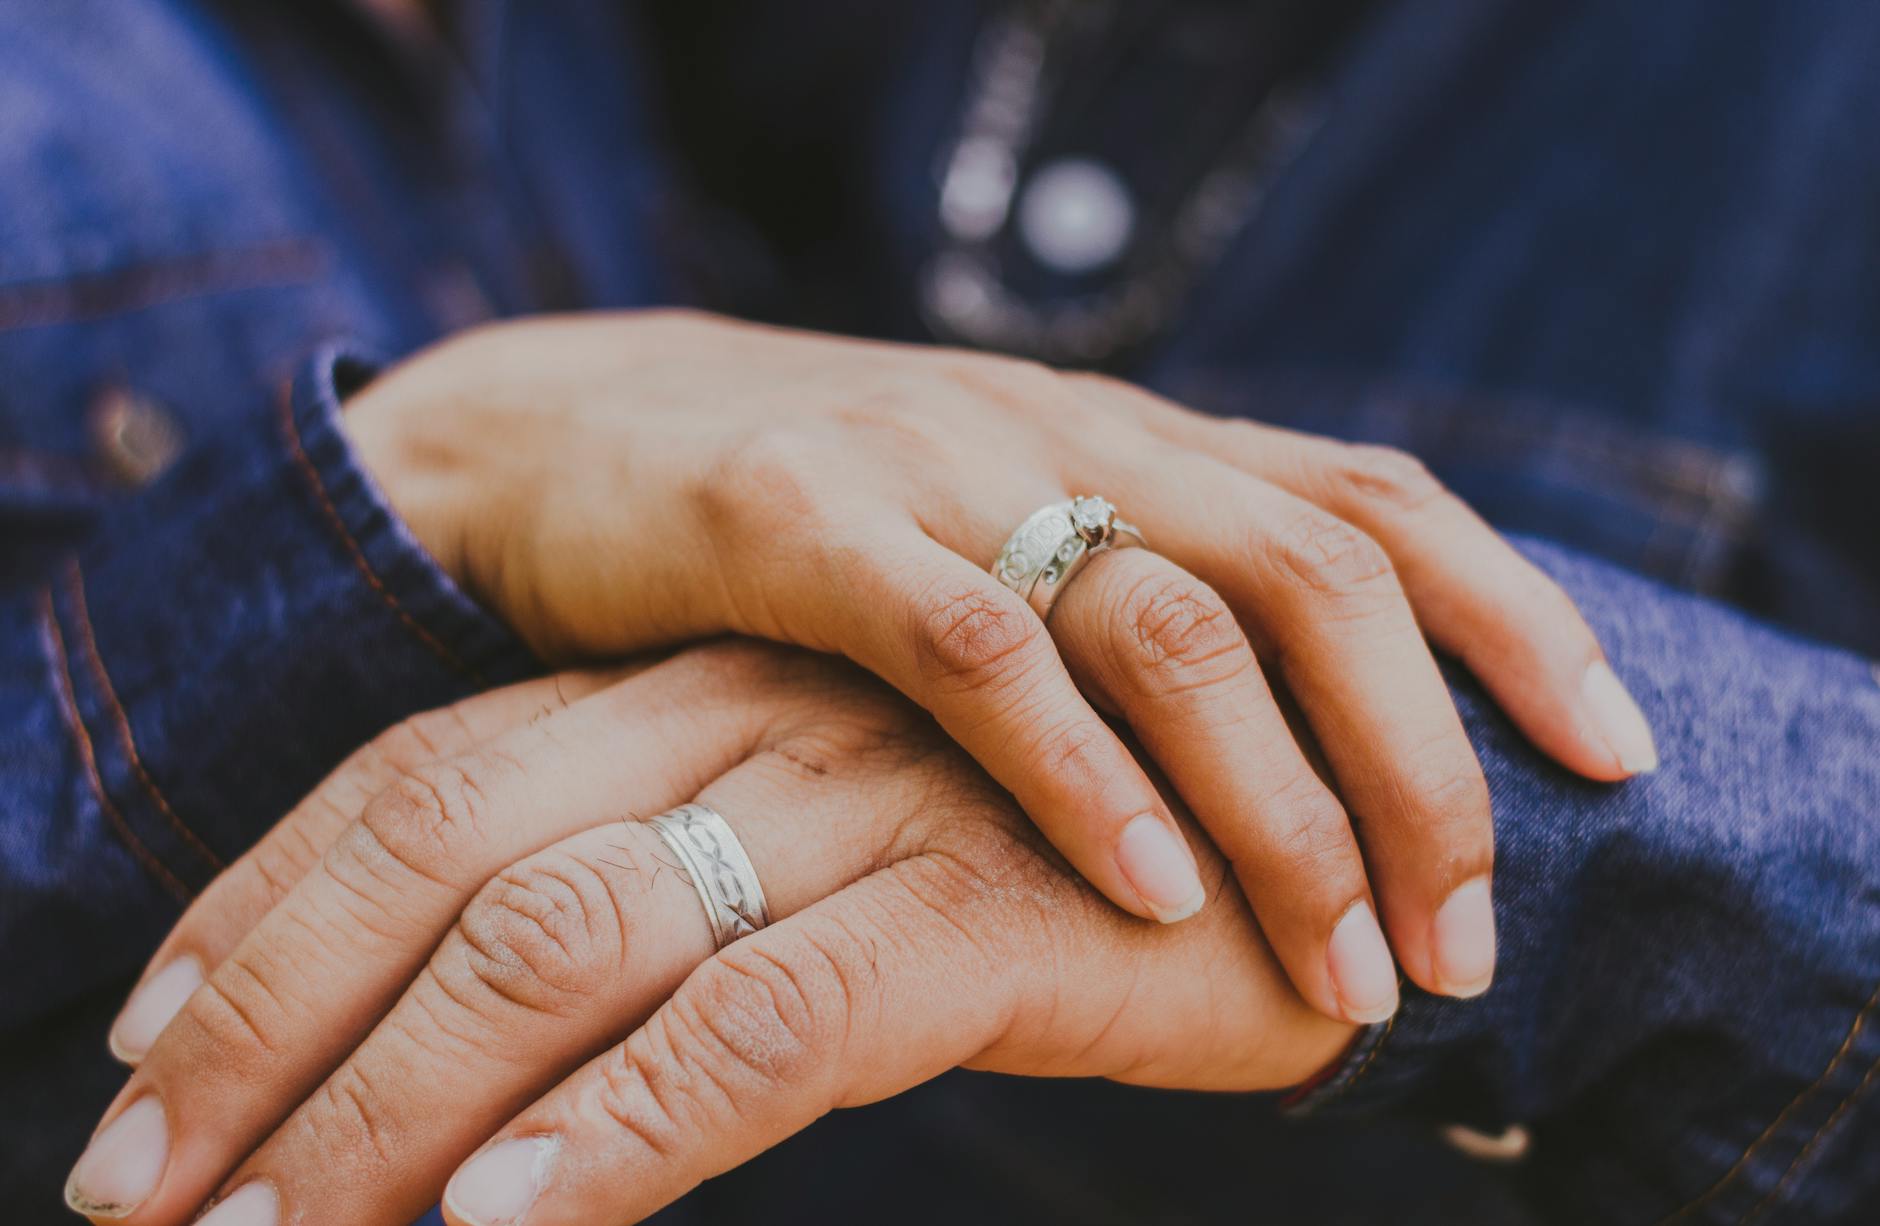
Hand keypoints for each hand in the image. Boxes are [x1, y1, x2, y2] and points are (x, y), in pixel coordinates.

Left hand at [68, 643, 1352, 1225]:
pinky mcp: (974, 905)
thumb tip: (487, 1043)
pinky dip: (616, 1128)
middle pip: (449, 849)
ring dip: (391, 1107)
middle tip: (141, 1202)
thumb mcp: (828, 852)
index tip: (140, 1062)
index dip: (259, 913)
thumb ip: (674, 895)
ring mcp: (864, 800)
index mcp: (700, 690)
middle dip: (267, 1029)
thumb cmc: (1047, 872)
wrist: (1312, 851)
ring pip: (570, 937)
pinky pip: (758, 1017)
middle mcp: (752, 717)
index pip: (421, 774)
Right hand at [345, 310, 1656, 1013]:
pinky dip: (1077, 770)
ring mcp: (933, 462)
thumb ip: (1129, 607)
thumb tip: (1293, 751)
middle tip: (1470, 940)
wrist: (562, 440)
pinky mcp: (794, 515)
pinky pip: (971, 646)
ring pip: (1166, 615)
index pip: (1370, 501)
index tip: (1611, 756)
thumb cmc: (809, 532)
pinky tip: (1148, 888)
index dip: (1512, 618)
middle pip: (1312, 571)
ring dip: (1280, 799)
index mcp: (1130, 436)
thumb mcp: (1000, 542)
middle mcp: (1064, 427)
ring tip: (1348, 959)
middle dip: (1421, 762)